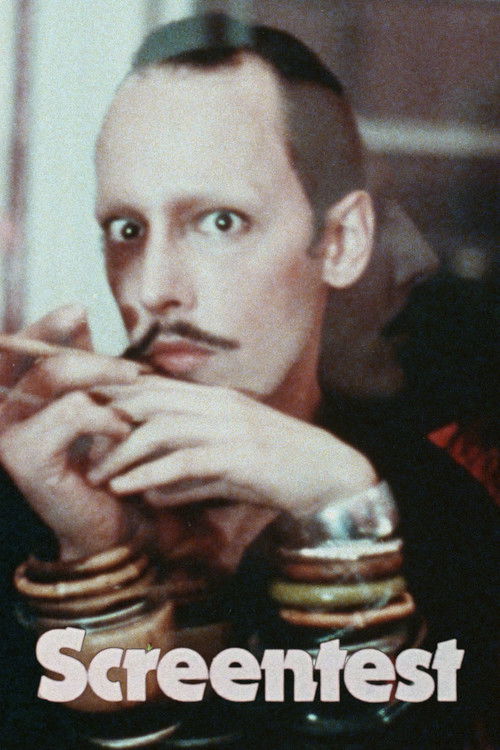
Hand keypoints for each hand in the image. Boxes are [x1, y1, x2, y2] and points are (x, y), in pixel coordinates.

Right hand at [0, 307, 150, 558]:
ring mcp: (6, 435)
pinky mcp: (25, 457)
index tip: (79, 313)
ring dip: (105, 377)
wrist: (113, 527)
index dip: (43, 325)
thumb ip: (78, 364)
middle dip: (87, 350)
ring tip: (137, 397)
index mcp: (9, 398)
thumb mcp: (93, 403)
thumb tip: (77, 313)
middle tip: (133, 366)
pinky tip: (123, 432)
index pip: (14, 345)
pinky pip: (73, 411)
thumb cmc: (106, 462)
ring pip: (55, 376)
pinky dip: (107, 416)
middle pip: (34, 354)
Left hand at [87, 377, 377, 514]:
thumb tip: (151, 491)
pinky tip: (126, 488)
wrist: (333, 477)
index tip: (84, 422)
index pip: (153, 389)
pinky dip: (149, 474)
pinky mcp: (240, 454)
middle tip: (78, 444)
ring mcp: (230, 426)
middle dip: (108, 420)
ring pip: (160, 428)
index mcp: (215, 400)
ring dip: (122, 452)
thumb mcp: (227, 470)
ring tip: (96, 474)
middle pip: (148, 399)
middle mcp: (218, 405)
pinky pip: (184, 459)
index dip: (114, 400)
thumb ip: (189, 476)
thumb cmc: (280, 472)